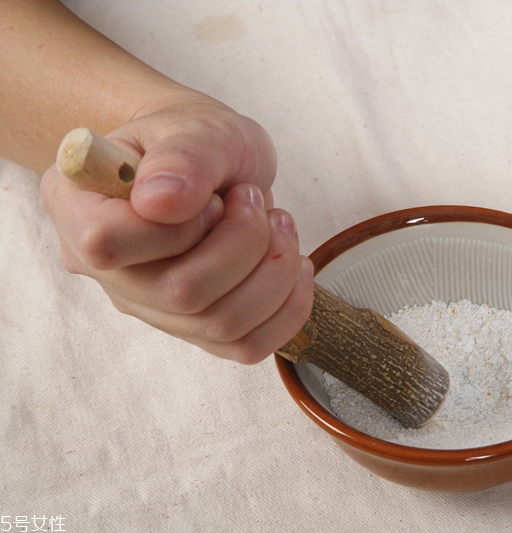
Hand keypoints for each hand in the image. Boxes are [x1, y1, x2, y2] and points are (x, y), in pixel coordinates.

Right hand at [40, 93, 314, 362]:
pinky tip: (293, 263)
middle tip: (254, 200)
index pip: (109, 243)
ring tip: (278, 222)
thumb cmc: (196, 140)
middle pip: (180, 294)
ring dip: (274, 270)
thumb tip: (159, 202)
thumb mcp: (197, 127)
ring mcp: (150, 308)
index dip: (178, 225)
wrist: (213, 163)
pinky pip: (248, 346)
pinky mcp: (195, 330)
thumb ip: (182, 158)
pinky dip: (288, 307)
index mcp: (78, 208)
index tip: (213, 197)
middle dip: (245, 242)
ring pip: (222, 324)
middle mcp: (106, 271)